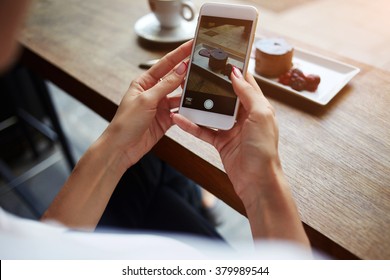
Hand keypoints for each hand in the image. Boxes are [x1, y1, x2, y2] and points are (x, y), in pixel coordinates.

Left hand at [104, 40, 191, 168]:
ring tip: (201, 87)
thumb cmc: (126, 123)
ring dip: (188, 94)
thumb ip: (166, 85)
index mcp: (144, 83)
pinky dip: (187, 110)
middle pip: (174, 79)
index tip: (191, 44)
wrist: (122, 148)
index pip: (165, 64)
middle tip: (202, 64)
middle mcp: (153, 93)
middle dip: (187, 72)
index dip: (179, 54)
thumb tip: (181, 69)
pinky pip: (180, 112)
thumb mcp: (146, 100)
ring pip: (180, 96)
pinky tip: (194, 107)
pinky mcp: (165, 120)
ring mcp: (160, 107)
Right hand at [172, 67, 280, 207]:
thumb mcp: (260, 116)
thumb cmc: (263, 150)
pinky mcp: (221, 141)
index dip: (234, 70)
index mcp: (258, 106)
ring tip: (184, 95)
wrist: (256, 181)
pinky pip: (204, 130)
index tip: (220, 59)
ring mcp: (231, 128)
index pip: (245, 83)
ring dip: (198, 105)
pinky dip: (192, 125)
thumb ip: (248, 94)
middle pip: (225, 96)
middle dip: (211, 86)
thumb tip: (236, 74)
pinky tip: (181, 119)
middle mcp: (244, 116)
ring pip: (212, 112)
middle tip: (196, 75)